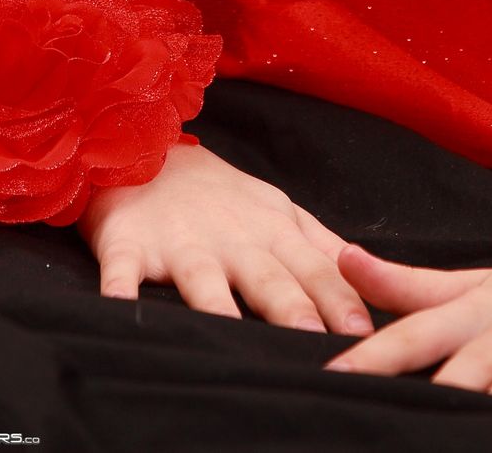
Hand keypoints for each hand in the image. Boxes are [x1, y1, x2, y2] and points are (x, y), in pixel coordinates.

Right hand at [78, 142, 373, 336]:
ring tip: (231, 337)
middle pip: (267, 278)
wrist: (149, 148)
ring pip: (202, 281)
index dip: (339, 299)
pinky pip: (122, 274)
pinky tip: (120, 314)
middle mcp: (232, 240)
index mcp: (273, 231)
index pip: (315, 269)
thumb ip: (322, 248)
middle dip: (292, 309)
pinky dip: (119, 295)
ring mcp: (179, 243)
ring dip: (217, 308)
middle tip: (314, 343)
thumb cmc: (222, 196)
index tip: (362, 332)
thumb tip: (373, 281)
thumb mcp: (280, 211)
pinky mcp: (129, 246)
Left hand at [323, 235, 491, 415]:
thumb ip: (410, 284)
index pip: (416, 332)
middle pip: (466, 363)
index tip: (331, 379)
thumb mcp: (478, 283)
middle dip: (429, 395)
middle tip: (387, 423)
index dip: (374, 356)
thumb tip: (341, 259)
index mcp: (479, 308)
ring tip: (465, 432)